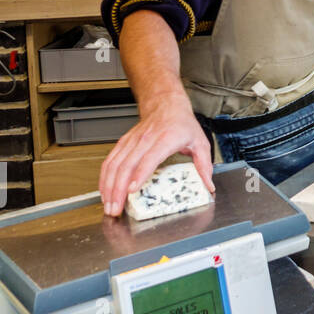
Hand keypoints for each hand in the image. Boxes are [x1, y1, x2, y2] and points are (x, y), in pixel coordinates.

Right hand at [99, 94, 213, 216]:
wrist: (167, 104)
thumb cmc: (182, 124)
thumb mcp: (200, 142)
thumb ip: (204, 164)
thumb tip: (208, 185)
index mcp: (166, 139)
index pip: (150, 158)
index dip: (139, 174)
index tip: (132, 190)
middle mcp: (146, 140)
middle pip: (127, 165)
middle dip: (118, 189)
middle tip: (116, 209)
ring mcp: (132, 141)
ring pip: (114, 164)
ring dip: (108, 186)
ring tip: (109, 205)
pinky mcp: (123, 143)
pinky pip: (110, 161)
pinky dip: (105, 177)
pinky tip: (105, 191)